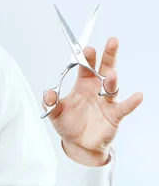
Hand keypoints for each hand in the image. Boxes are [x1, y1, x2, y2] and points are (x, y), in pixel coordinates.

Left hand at [43, 37, 143, 165]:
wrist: (79, 144)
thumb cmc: (68, 124)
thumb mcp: (54, 113)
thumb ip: (50, 103)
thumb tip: (47, 94)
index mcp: (82, 84)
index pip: (85, 67)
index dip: (86, 57)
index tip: (86, 48)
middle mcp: (96, 89)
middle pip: (104, 68)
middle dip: (108, 55)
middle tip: (112, 41)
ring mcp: (106, 102)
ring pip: (112, 86)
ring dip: (113, 79)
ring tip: (112, 73)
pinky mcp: (114, 115)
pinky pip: (124, 108)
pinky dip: (131, 102)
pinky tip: (137, 96)